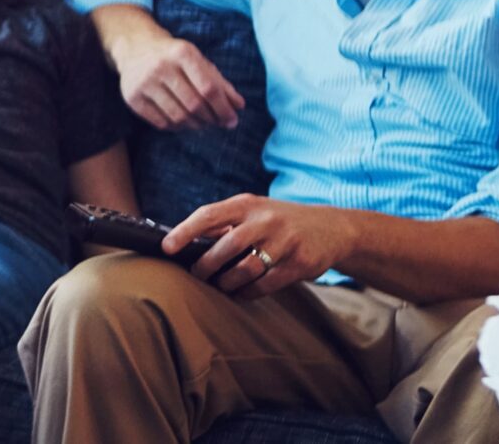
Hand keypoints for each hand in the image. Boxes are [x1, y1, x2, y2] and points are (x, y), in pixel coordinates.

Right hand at [113, 26, 244, 129]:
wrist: (135, 46)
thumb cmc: (175, 57)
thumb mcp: (199, 61)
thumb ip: (220, 83)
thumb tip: (239, 106)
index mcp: (182, 53)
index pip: (209, 88)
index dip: (223, 108)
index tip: (232, 120)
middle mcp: (161, 66)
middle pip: (194, 105)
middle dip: (211, 119)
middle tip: (218, 123)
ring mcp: (144, 82)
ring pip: (178, 117)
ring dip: (195, 125)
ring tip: (202, 123)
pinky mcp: (132, 97)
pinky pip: (161, 123)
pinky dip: (176, 127)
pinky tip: (182, 122)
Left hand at [170, 196, 359, 298]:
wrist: (331, 227)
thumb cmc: (279, 220)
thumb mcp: (254, 211)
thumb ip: (225, 223)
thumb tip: (186, 240)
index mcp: (248, 205)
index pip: (209, 214)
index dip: (185, 231)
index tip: (167, 247)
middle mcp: (266, 220)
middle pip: (227, 246)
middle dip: (207, 265)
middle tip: (197, 274)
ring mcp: (285, 242)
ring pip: (246, 269)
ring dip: (228, 282)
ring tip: (220, 286)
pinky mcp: (299, 263)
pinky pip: (266, 284)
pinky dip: (249, 292)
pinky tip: (241, 293)